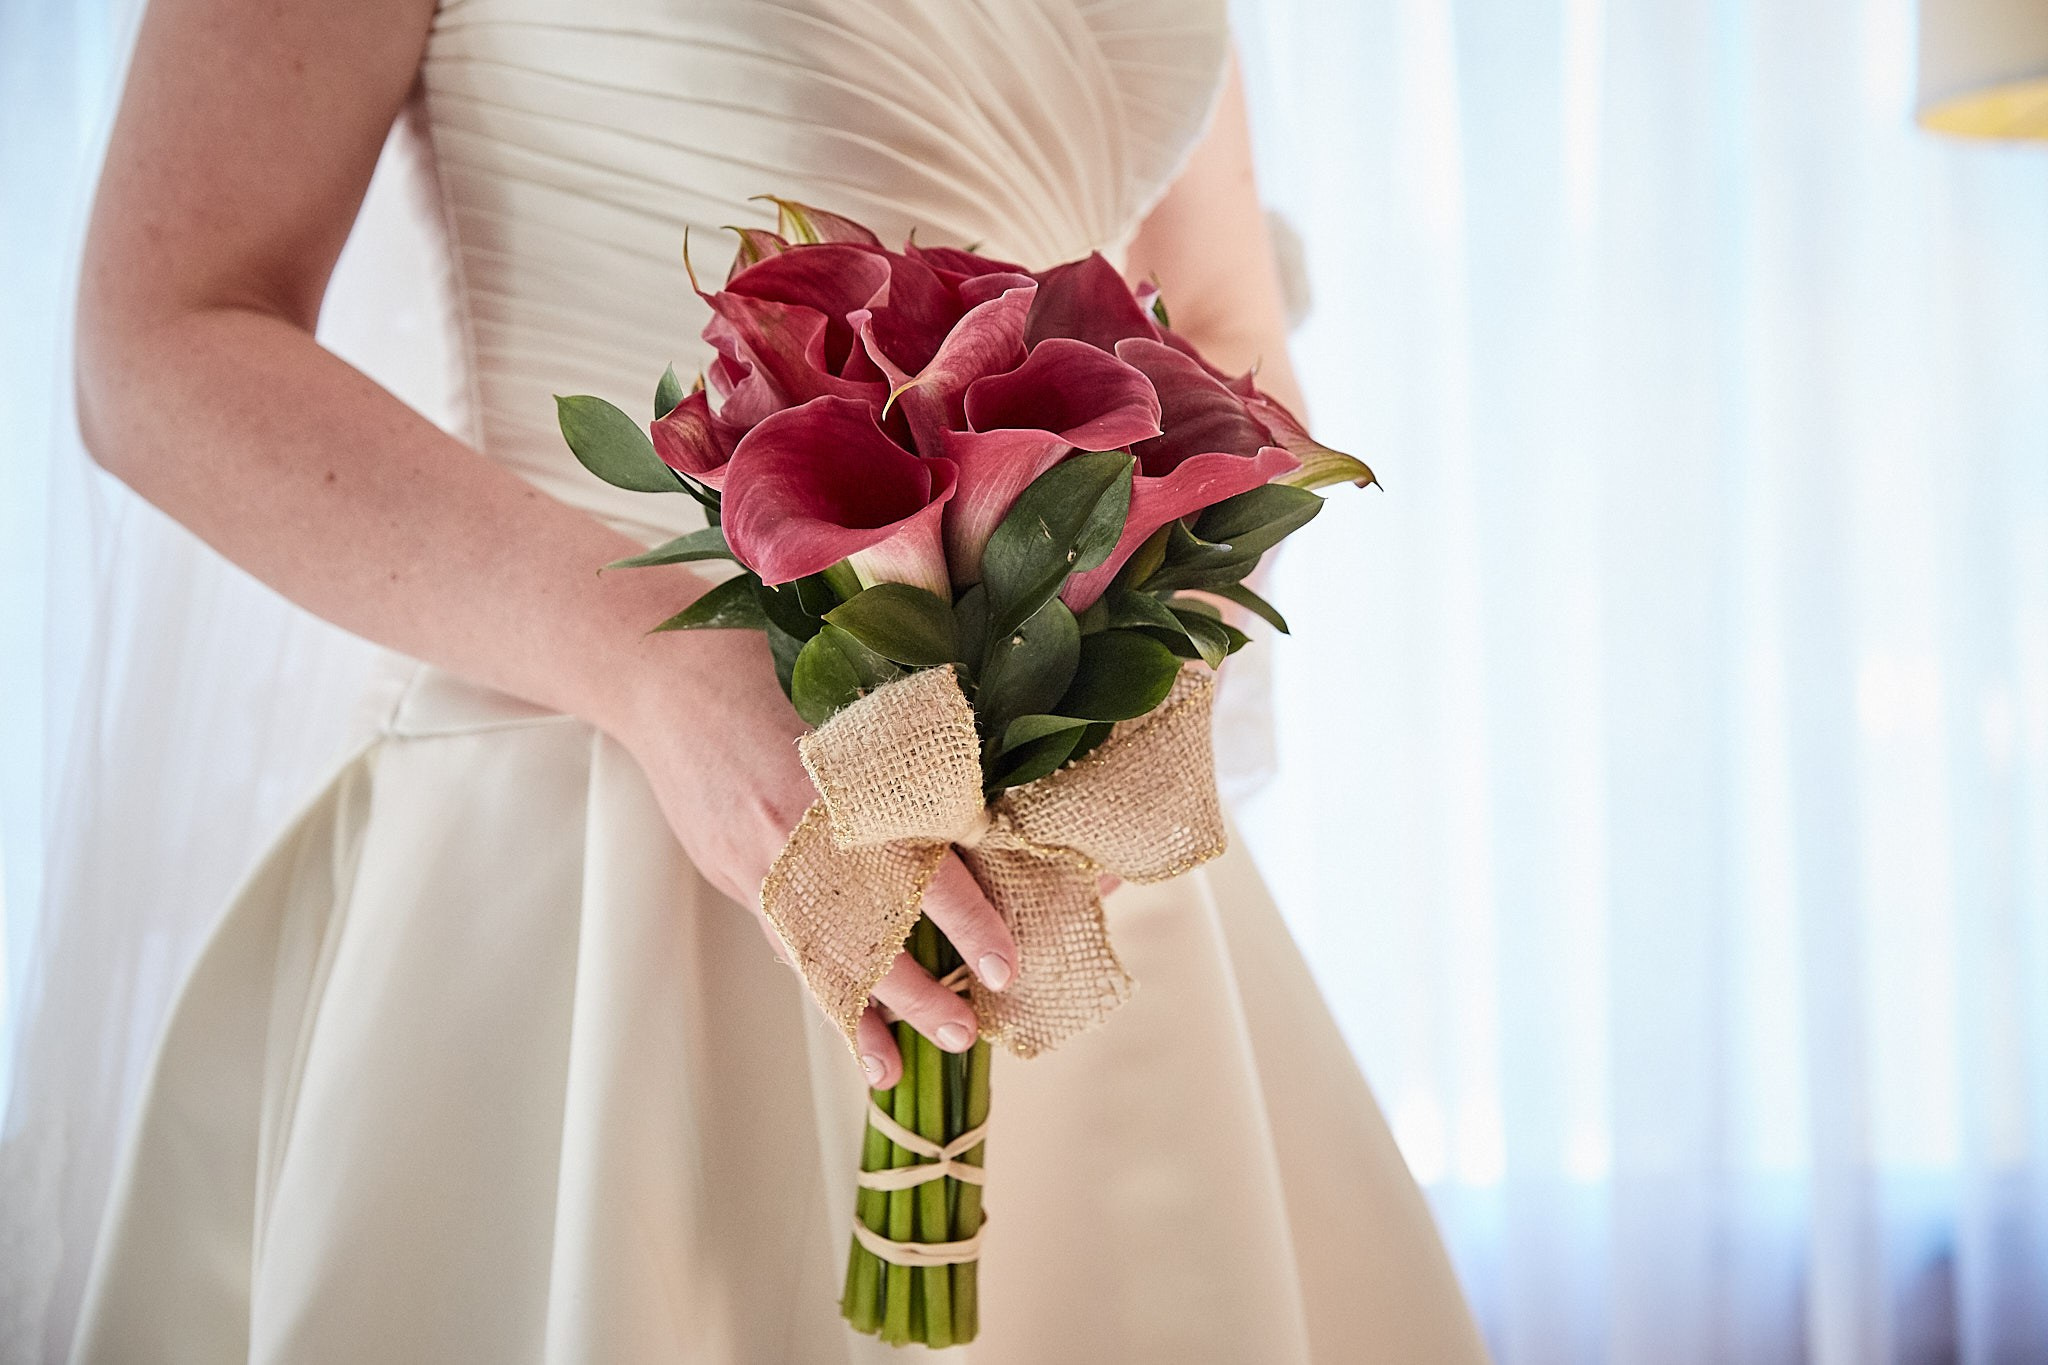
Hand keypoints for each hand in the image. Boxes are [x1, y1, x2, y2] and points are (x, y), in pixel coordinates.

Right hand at [613, 627, 1015, 1088]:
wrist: (666, 677)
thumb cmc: (772, 671)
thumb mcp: (853, 701)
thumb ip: (906, 763)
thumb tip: (985, 818)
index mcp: (847, 780)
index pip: (922, 866)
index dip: (968, 922)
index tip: (1004, 964)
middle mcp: (804, 830)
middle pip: (872, 930)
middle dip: (919, 993)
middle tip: (965, 1034)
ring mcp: (761, 859)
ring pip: (822, 952)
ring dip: (865, 1011)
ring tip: (899, 1065)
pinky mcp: (734, 873)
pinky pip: (786, 942)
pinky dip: (818, 988)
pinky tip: (846, 1029)